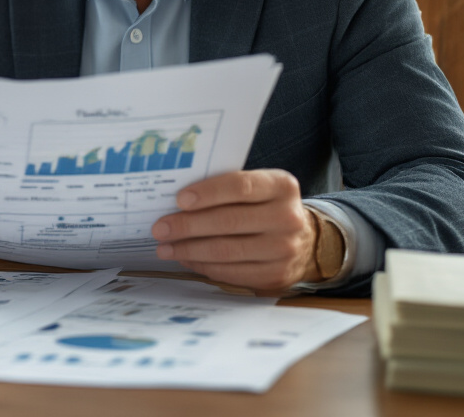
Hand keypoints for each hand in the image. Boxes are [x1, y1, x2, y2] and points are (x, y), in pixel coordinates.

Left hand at [150, 169, 320, 291]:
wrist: (303, 239)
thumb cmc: (265, 207)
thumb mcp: (258, 188)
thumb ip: (226, 188)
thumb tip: (177, 200)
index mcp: (282, 187)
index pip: (240, 187)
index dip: (207, 193)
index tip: (179, 199)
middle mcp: (288, 218)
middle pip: (229, 221)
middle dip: (188, 225)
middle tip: (160, 228)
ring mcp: (284, 250)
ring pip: (226, 250)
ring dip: (189, 249)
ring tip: (165, 246)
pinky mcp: (275, 275)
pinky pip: (231, 272)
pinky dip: (203, 266)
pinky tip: (186, 258)